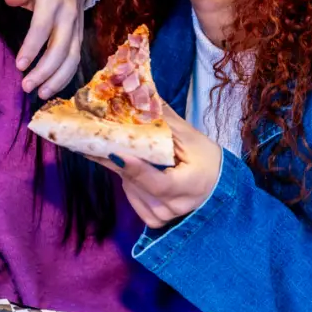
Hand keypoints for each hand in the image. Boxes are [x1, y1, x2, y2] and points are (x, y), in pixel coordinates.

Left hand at [5, 0, 88, 98]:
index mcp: (53, 3)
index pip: (42, 28)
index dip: (31, 48)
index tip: (19, 66)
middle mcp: (68, 19)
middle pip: (59, 49)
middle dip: (44, 71)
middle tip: (26, 86)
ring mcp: (77, 31)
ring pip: (71, 59)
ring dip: (57, 79)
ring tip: (41, 94)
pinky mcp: (80, 39)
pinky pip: (75, 61)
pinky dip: (65, 77)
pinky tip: (52, 88)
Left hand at [88, 104, 223, 228]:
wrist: (218, 185)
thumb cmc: (207, 159)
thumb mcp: (190, 136)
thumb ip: (164, 119)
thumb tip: (141, 91)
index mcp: (191, 185)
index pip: (159, 183)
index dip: (136, 169)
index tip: (116, 153)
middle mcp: (176, 206)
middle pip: (138, 183)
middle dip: (117, 160)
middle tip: (93, 141)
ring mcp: (164, 216)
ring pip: (131, 189)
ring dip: (122, 170)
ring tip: (117, 151)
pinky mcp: (155, 220)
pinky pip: (132, 199)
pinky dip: (129, 182)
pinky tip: (132, 171)